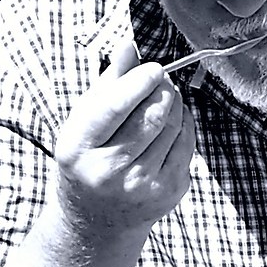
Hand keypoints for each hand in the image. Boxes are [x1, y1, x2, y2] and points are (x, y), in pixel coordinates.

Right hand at [53, 61, 194, 241]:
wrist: (97, 220)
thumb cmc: (88, 159)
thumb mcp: (83, 122)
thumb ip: (107, 84)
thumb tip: (128, 46)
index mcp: (79, 149)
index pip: (115, 107)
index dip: (139, 82)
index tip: (153, 68)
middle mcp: (109, 172)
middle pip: (151, 115)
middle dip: (162, 89)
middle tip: (161, 78)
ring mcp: (142, 186)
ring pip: (173, 127)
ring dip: (175, 103)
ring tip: (165, 97)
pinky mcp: (168, 192)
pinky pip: (187, 144)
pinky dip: (184, 124)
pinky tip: (172, 122)